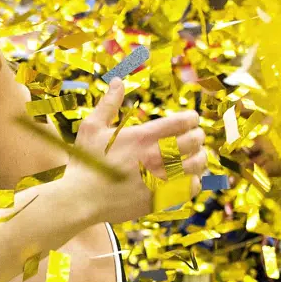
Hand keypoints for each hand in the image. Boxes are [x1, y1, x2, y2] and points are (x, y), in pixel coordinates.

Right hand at [70, 79, 206, 223]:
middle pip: (195, 140)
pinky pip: (192, 187)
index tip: (189, 120)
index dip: (191, 118)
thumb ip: (108, 104)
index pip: (184, 121)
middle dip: (197, 136)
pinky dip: (194, 181)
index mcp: (143, 136)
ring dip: (199, 158)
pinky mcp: (162, 197)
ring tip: (194, 157)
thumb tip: (117, 81)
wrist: (81, 200)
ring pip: (198, 164)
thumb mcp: (92, 128)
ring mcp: (161, 178)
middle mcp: (157, 156)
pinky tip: (186, 179)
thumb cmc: (86, 163)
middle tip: (193, 138)